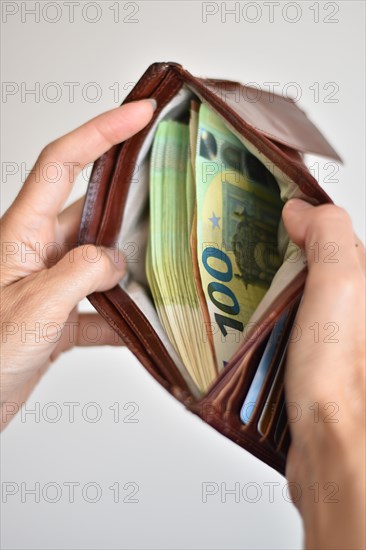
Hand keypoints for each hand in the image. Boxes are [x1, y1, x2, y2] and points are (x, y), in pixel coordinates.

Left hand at [0, 99, 155, 428]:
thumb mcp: (35, 306)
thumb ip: (82, 273)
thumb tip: (117, 261)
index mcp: (22, 234)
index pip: (63, 164)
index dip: (100, 132)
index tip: (138, 114)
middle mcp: (37, 252)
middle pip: (90, 210)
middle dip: (128, 200)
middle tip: (168, 187)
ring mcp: (49, 285)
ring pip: (99, 261)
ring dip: (129, 265)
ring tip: (165, 263)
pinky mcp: (58, 317)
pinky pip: (99, 308)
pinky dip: (122, 317)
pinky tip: (142, 328)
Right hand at [282, 199, 364, 549]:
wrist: (332, 450)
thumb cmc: (340, 379)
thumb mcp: (341, 288)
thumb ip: (329, 238)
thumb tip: (305, 210)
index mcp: (363, 288)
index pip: (333, 236)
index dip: (302, 222)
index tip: (270, 216)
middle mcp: (353, 312)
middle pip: (310, 267)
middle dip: (280, 258)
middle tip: (247, 254)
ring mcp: (332, 338)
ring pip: (295, 298)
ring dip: (269, 291)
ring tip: (240, 286)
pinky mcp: (312, 361)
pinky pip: (285, 327)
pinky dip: (267, 321)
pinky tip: (250, 323)